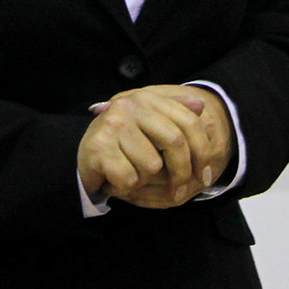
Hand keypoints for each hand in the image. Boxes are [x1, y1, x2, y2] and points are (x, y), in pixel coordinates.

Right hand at [78, 84, 231, 209]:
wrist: (83, 153)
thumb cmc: (123, 140)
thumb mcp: (150, 123)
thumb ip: (175, 112)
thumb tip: (200, 105)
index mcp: (146, 98)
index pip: (189, 122)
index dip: (202, 151)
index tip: (204, 174)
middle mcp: (129, 106)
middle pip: (175, 142)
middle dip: (182, 173)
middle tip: (179, 191)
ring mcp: (113, 126)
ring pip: (152, 165)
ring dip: (145, 179)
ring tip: (131, 171)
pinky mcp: (99, 148)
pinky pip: (130, 179)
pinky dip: (126, 186)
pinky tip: (116, 178)